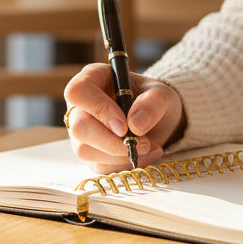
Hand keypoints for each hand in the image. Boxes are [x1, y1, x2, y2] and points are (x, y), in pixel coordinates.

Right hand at [63, 63, 184, 172]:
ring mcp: (82, 130)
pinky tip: (143, 155)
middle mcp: (81, 105)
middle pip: (79, 127)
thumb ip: (152, 103)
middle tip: (142, 143)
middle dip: (112, 142)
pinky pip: (98, 165)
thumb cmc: (154, 100)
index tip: (124, 126)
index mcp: (94, 78)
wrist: (159, 121)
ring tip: (149, 147)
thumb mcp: (163, 94)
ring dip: (120, 155)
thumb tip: (135, 124)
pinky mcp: (90, 152)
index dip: (99, 109)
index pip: (79, 91)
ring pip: (85, 150)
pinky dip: (123, 165)